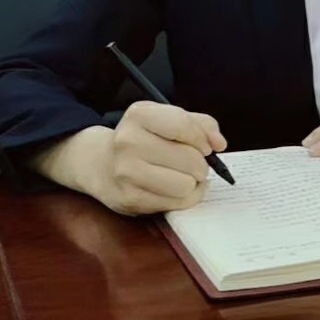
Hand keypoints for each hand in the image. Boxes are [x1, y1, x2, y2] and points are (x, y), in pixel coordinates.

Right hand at [47, 102, 226, 216]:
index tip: (205, 145)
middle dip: (200, 164)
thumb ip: (200, 124)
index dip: (203, 139)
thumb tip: (219, 144)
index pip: (184, 126)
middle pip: (190, 159)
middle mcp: (128, 141)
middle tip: (192, 163)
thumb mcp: (168, 119)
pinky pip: (176, 203)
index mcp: (139, 115)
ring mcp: (126, 173)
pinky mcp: (130, 199)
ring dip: (192, 183)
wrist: (101, 164)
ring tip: (183, 176)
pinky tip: (173, 189)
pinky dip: (183, 198)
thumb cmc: (144, 138)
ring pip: (185, 185)